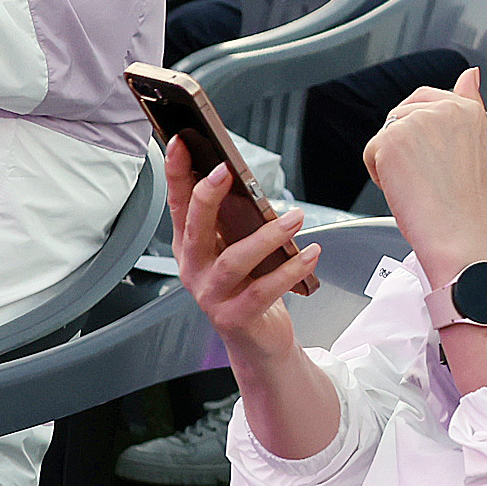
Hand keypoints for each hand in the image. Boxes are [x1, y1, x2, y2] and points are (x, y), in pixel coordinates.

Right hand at [166, 134, 319, 356]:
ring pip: (234, 259)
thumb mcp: (236, 251)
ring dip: (267, 235)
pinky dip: (290, 269)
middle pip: (195, 227)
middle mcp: (194, 269)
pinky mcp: (235, 317)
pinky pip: (264, 290)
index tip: (182, 143)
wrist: (258, 342)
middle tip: (227, 171)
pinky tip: (310, 253)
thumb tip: (246, 183)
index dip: (177, 174)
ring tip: (294, 218)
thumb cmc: (249, 289)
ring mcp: (212, 295)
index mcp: (191, 248)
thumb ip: (235, 222)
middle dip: (208, 196)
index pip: (178, 205)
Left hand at [362, 68, 486, 278]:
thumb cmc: (469, 201)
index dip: (422, 130)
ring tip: (421, 184)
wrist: (460, 233)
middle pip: (402, 114)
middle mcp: (444, 108)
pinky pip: (371, 153)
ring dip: (394, 161)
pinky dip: (381, 175)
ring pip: (386, 135)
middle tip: (428, 177)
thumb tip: (470, 75)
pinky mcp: (390, 139)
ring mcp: (416, 121)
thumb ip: (471, 104)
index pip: (429, 99)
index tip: (429, 155)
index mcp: (469, 110)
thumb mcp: (480, 144)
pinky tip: (406, 189)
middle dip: (405, 144)